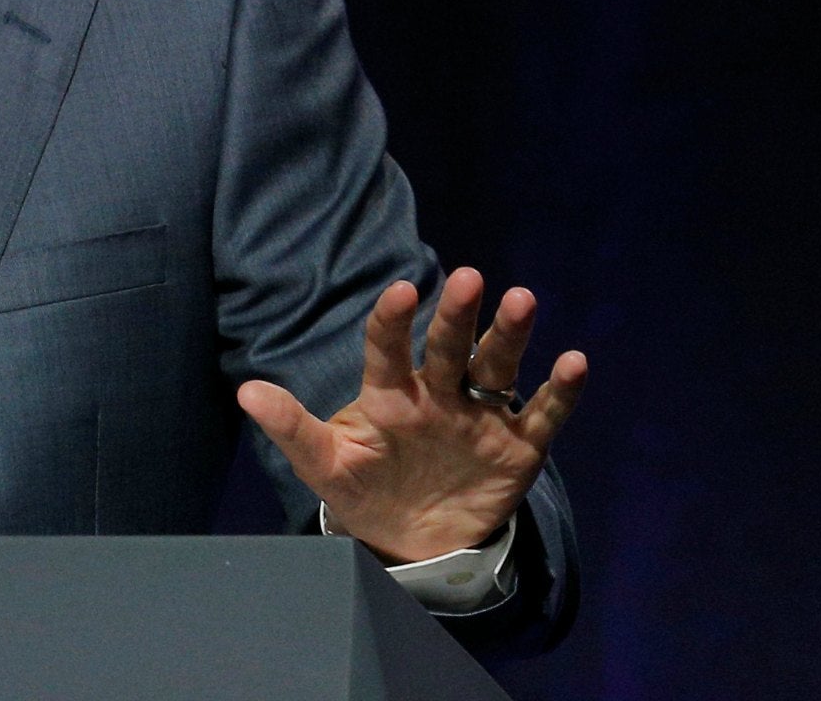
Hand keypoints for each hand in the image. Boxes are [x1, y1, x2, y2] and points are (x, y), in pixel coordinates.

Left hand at [237, 267, 586, 563]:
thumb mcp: (325, 465)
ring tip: (522, 300)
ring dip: (510, 334)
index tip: (400, 290)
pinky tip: (575, 362)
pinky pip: (542, 414)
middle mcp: (439, 393)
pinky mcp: (517, 446)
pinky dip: (560, 391)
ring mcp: (480, 415)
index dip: (392, 321)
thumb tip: (246, 392)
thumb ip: (292, 429)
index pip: (388, 348)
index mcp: (391, 395)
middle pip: (450, 347)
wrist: (413, 542)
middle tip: (470, 278)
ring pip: (498, 365)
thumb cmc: (365, 490)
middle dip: (459, 314)